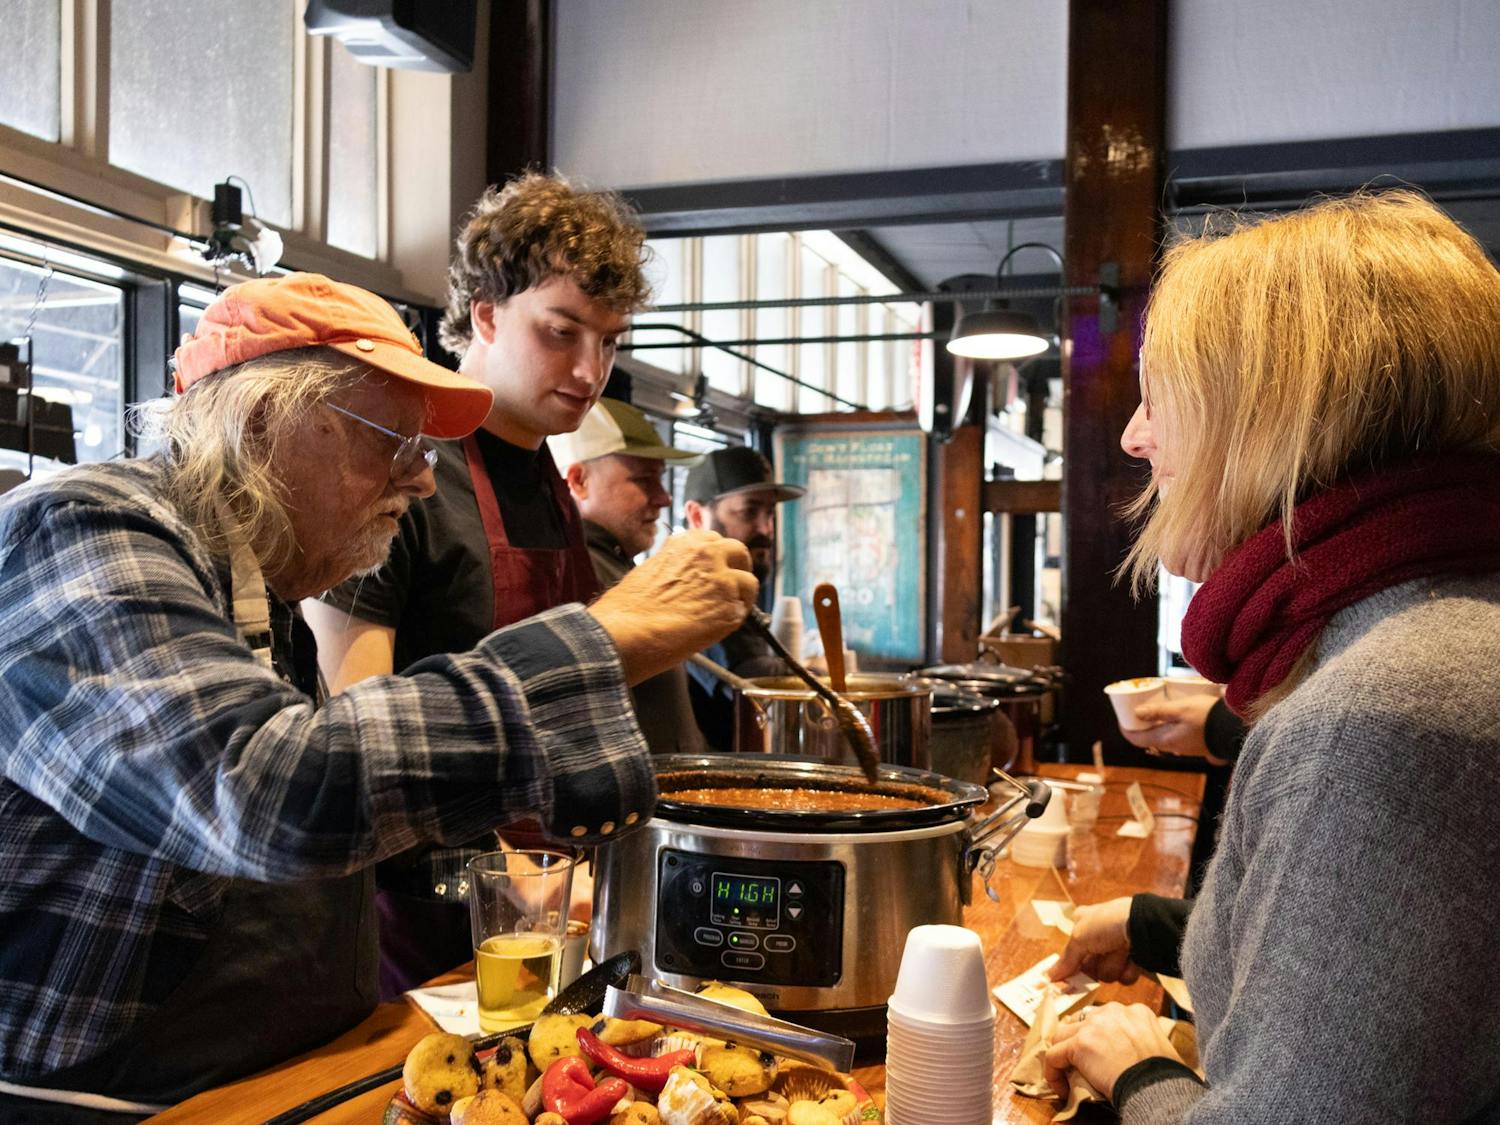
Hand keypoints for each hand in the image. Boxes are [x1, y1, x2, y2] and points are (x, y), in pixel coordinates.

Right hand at [589, 530, 757, 684]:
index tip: (716, 566)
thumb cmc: (628, 607)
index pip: (714, 540)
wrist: (627, 631)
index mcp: (687, 543)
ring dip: (741, 595)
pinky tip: (715, 629)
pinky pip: (743, 612)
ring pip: (749, 583)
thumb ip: (676, 565)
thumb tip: (686, 576)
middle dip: (739, 567)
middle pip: (739, 552)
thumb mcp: (650, 568)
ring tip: (726, 611)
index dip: (717, 556)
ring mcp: (723, 582)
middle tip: (733, 585)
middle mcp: (709, 555)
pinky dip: (733, 620)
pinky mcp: (730, 610)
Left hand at [1043, 1001, 1182, 1101]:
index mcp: (1137, 1011)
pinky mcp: (1079, 1043)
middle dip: (1079, 1040)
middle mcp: (1114, 1011)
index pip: (1108, 1018)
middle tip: (1083, 1063)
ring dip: (1063, 1054)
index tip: (1103, 1056)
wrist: (1157, 1084)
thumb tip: (1132, 1055)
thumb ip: (1142, 1041)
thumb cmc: (1166, 1075)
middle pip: (1084, 1021)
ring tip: (1068, 1075)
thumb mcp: (1159, 1047)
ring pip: (1064, 1035)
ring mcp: (1094, 1024)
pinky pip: (1054, 1055)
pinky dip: (1053, 1073)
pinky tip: (1062, 1088)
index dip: (1101, 1037)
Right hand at [1049, 896, 1137, 983]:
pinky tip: (1132, 957)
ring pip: (1107, 974)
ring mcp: (1116, 949)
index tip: (1065, 979)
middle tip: (1099, 956)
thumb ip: (1066, 961)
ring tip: (1120, 950)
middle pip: (1089, 967)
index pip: (1071, 950)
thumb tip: (1048, 977)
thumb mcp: (1079, 937)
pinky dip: (1128, 969)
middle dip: (1095, 966)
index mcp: (1083, 924)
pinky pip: (1125, 977)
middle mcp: (1099, 937)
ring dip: (1113, 966)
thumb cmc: (1106, 923)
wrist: (1143, 924)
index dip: (1070, 964)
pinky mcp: (1133, 959)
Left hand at [1119, 695, 1218, 759]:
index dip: (1126, 729)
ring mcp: (1184, 747)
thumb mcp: (1180, 709)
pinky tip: (1172, 715)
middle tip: (1136, 709)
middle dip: (1140, 725)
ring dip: (1154, 725)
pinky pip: (1174, 735)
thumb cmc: (1207, 717)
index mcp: (1166, 740)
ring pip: (1162, 737)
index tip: (1122, 718)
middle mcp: (1173, 747)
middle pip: (1148, 738)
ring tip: (1153, 709)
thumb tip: (1136, 713)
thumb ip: (1158, 712)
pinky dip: (1167, 726)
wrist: (1234, 729)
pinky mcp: (1195, 743)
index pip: (1137, 740)